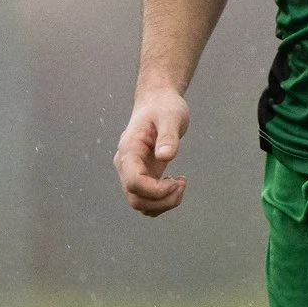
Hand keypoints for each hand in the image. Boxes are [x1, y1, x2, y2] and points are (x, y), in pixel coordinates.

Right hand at [115, 89, 192, 215]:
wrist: (157, 102)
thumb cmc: (164, 107)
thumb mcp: (171, 116)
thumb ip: (168, 136)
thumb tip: (166, 157)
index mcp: (129, 151)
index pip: (133, 183)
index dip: (155, 190)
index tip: (176, 181)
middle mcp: (126, 165)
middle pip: (136, 200)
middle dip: (162, 201)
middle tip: (182, 184)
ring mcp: (132, 172)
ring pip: (140, 204)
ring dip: (163, 204)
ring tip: (180, 184)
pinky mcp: (142, 176)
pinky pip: (147, 200)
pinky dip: (163, 201)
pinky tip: (175, 184)